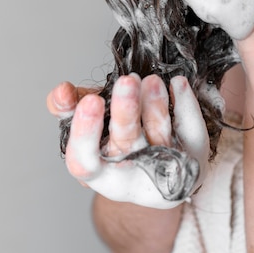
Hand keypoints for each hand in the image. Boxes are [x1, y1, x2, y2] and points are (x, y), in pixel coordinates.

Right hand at [47, 75, 209, 207]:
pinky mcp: (192, 158)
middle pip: (126, 143)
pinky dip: (185, 104)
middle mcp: (130, 173)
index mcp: (98, 171)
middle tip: (127, 80)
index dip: (86, 132)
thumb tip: (61, 92)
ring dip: (155, 104)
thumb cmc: (117, 141)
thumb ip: (69, 107)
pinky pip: (190, 129)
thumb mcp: (89, 124)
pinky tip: (178, 83)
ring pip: (159, 135)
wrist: (158, 172)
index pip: (84, 159)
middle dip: (126, 111)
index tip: (91, 100)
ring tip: (152, 79)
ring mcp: (163, 167)